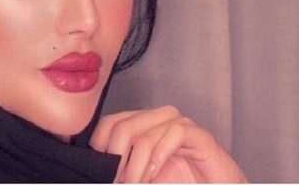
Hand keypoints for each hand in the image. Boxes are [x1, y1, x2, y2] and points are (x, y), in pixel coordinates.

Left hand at [89, 106, 246, 182]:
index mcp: (142, 126)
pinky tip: (154, 174)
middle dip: (116, 159)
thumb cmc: (182, 183)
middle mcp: (159, 121)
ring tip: (135, 184)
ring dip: (135, 167)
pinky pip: (175, 134)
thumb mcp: (143, 176)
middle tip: (118, 181)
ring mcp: (180, 125)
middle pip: (123, 126)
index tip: (101, 172)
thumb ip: (125, 170)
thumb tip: (99, 174)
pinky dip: (159, 157)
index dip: (100, 146)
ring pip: (145, 135)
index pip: (110, 123)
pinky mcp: (199, 136)